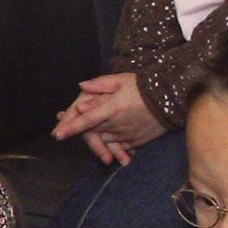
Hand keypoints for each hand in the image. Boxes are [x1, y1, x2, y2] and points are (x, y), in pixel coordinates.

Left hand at [50, 73, 165, 163]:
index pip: (85, 121)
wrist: (170, 99)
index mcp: (111, 109)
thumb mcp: (121, 80)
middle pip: (91, 132)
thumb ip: (100, 84)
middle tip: (62, 129)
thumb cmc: (144, 87)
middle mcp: (116, 125)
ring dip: (94, 138)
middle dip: (77, 132)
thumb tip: (81, 87)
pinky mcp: (134, 142)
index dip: (70, 127)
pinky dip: (111, 145)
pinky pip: (118, 147)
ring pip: (103, 141)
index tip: (56, 134)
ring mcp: (126, 135)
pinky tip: (108, 139)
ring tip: (88, 133)